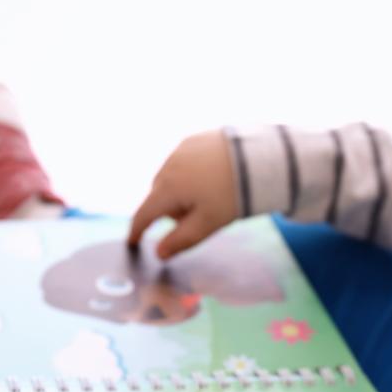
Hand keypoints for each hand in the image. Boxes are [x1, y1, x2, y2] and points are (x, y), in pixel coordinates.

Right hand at [127, 130, 238, 258]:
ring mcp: (180, 149)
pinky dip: (188, 173)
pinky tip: (210, 177)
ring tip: (208, 195)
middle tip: (196, 216)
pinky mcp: (193, 138)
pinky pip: (182, 161)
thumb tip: (159, 253)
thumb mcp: (208, 224)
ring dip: (178, 190)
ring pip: (169, 177)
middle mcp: (168, 166)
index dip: (137, 230)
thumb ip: (181, 240)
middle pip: (158, 195)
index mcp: (168, 189)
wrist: (259, 156)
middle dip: (169, 210)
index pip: (144, 213)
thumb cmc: (233, 194)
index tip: (132, 241)